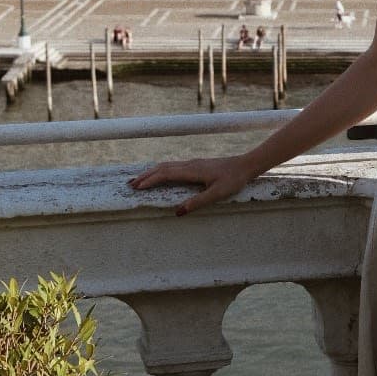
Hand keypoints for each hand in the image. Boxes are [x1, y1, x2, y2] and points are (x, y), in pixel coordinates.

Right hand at [127, 154, 252, 216]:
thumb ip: (197, 202)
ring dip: (151, 172)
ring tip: (139, 179)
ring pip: (166, 166)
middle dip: (145, 176)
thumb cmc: (233, 180)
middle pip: (162, 168)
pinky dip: (161, 170)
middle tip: (130, 185)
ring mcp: (192, 163)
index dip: (150, 180)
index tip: (137, 187)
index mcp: (192, 171)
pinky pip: (173, 166)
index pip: (165, 174)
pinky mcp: (196, 164)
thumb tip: (178, 212)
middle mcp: (189, 164)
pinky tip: (160, 174)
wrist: (245, 165)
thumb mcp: (217, 194)